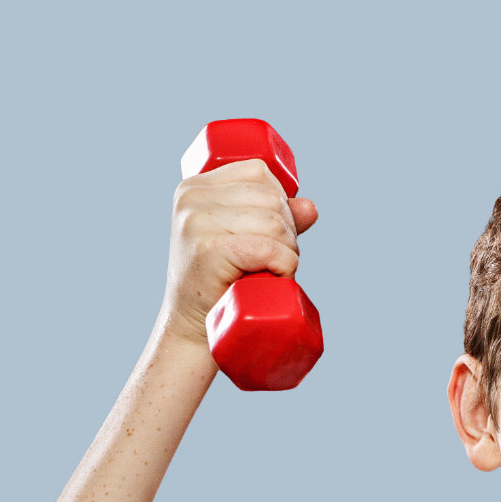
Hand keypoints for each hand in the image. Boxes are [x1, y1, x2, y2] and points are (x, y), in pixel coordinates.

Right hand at [160, 158, 319, 345]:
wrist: (193, 329)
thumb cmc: (221, 285)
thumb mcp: (244, 241)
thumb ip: (275, 219)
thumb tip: (310, 207)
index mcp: (194, 187)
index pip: (258, 172)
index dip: (279, 201)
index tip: (271, 234)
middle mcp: (190, 199)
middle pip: (271, 198)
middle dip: (288, 232)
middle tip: (273, 262)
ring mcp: (196, 223)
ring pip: (275, 224)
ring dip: (288, 252)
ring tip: (270, 273)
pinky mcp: (209, 250)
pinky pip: (269, 248)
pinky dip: (284, 266)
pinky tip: (273, 279)